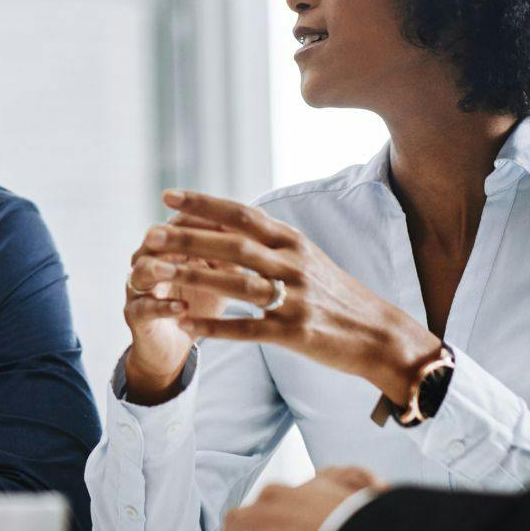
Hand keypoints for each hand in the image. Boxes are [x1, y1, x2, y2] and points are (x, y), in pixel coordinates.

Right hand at [124, 209, 238, 403]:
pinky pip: (143, 308)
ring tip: (172, 270)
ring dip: (157, 268)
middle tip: (193, 235)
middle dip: (174, 237)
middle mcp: (150, 261)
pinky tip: (181, 308)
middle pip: (155, 240)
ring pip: (141, 271)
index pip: (180, 223)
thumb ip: (232, 253)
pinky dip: (162, 306)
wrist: (176, 343)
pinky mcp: (135, 316)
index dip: (200, 219)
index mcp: (170, 247)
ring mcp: (139, 289)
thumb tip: (259, 228)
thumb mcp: (219, 276)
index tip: (227, 221)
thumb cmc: (199, 303)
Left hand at [141, 190, 442, 403]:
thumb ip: (270, 240)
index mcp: (292, 241)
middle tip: (150, 235)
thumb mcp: (306, 256)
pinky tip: (185, 324)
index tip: (168, 196)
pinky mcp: (294, 333)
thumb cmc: (335, 294)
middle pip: (233, 245)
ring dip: (193, 278)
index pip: (241, 214)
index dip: (203, 204)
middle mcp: (292, 264)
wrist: (380, 334)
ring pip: (236, 284)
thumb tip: (229, 220)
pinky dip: (214, 326)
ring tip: (156, 276)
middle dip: (188, 238)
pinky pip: (247, 329)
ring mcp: (294, 298)